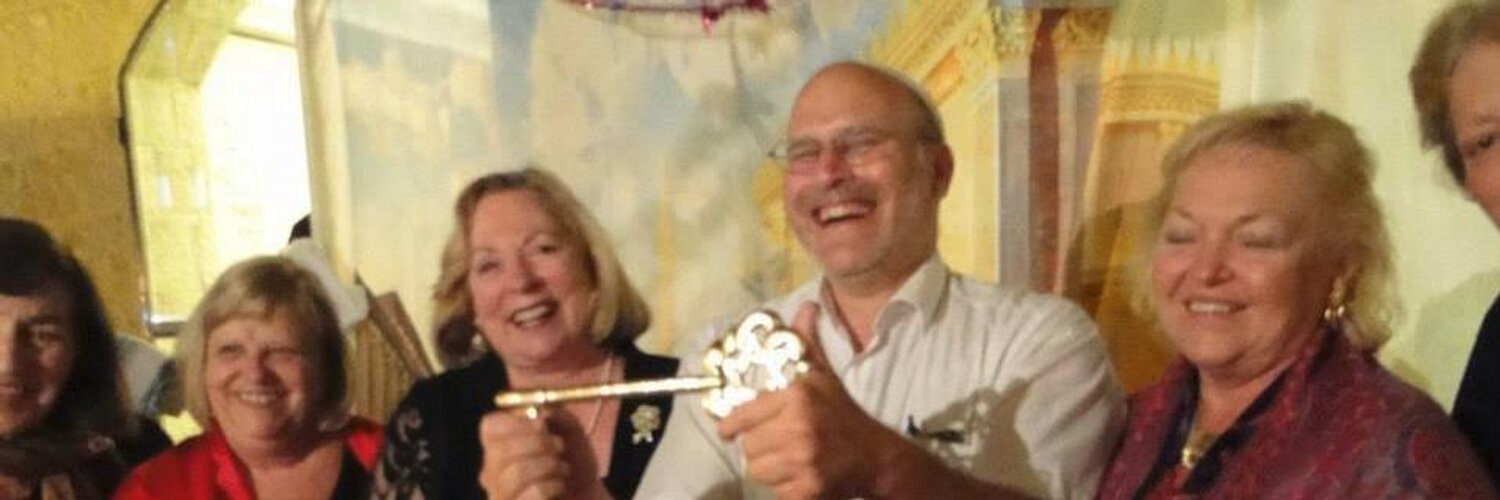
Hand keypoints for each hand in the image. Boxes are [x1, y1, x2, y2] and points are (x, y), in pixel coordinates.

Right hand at [477, 408, 610, 499]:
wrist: (586, 495)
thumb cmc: (573, 461)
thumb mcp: (569, 429)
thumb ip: (555, 413)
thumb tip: (540, 411)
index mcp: (499, 446)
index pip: (490, 426)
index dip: (516, 421)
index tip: (543, 424)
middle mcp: (493, 472)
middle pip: (499, 450)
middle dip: (537, 443)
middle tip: (559, 446)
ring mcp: (500, 496)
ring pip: (514, 474)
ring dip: (548, 465)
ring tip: (563, 468)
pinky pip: (532, 494)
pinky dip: (553, 486)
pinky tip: (560, 486)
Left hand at [717, 302, 898, 498]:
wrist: (875, 456)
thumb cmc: (842, 414)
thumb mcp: (824, 376)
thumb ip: (807, 344)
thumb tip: (805, 306)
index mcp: (796, 398)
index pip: (741, 417)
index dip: (731, 426)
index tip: (728, 430)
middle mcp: (798, 429)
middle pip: (748, 447)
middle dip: (758, 447)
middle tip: (773, 443)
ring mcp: (803, 461)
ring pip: (757, 470)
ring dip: (768, 468)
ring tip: (785, 460)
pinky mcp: (807, 489)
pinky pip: (775, 490)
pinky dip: (783, 487)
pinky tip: (798, 476)